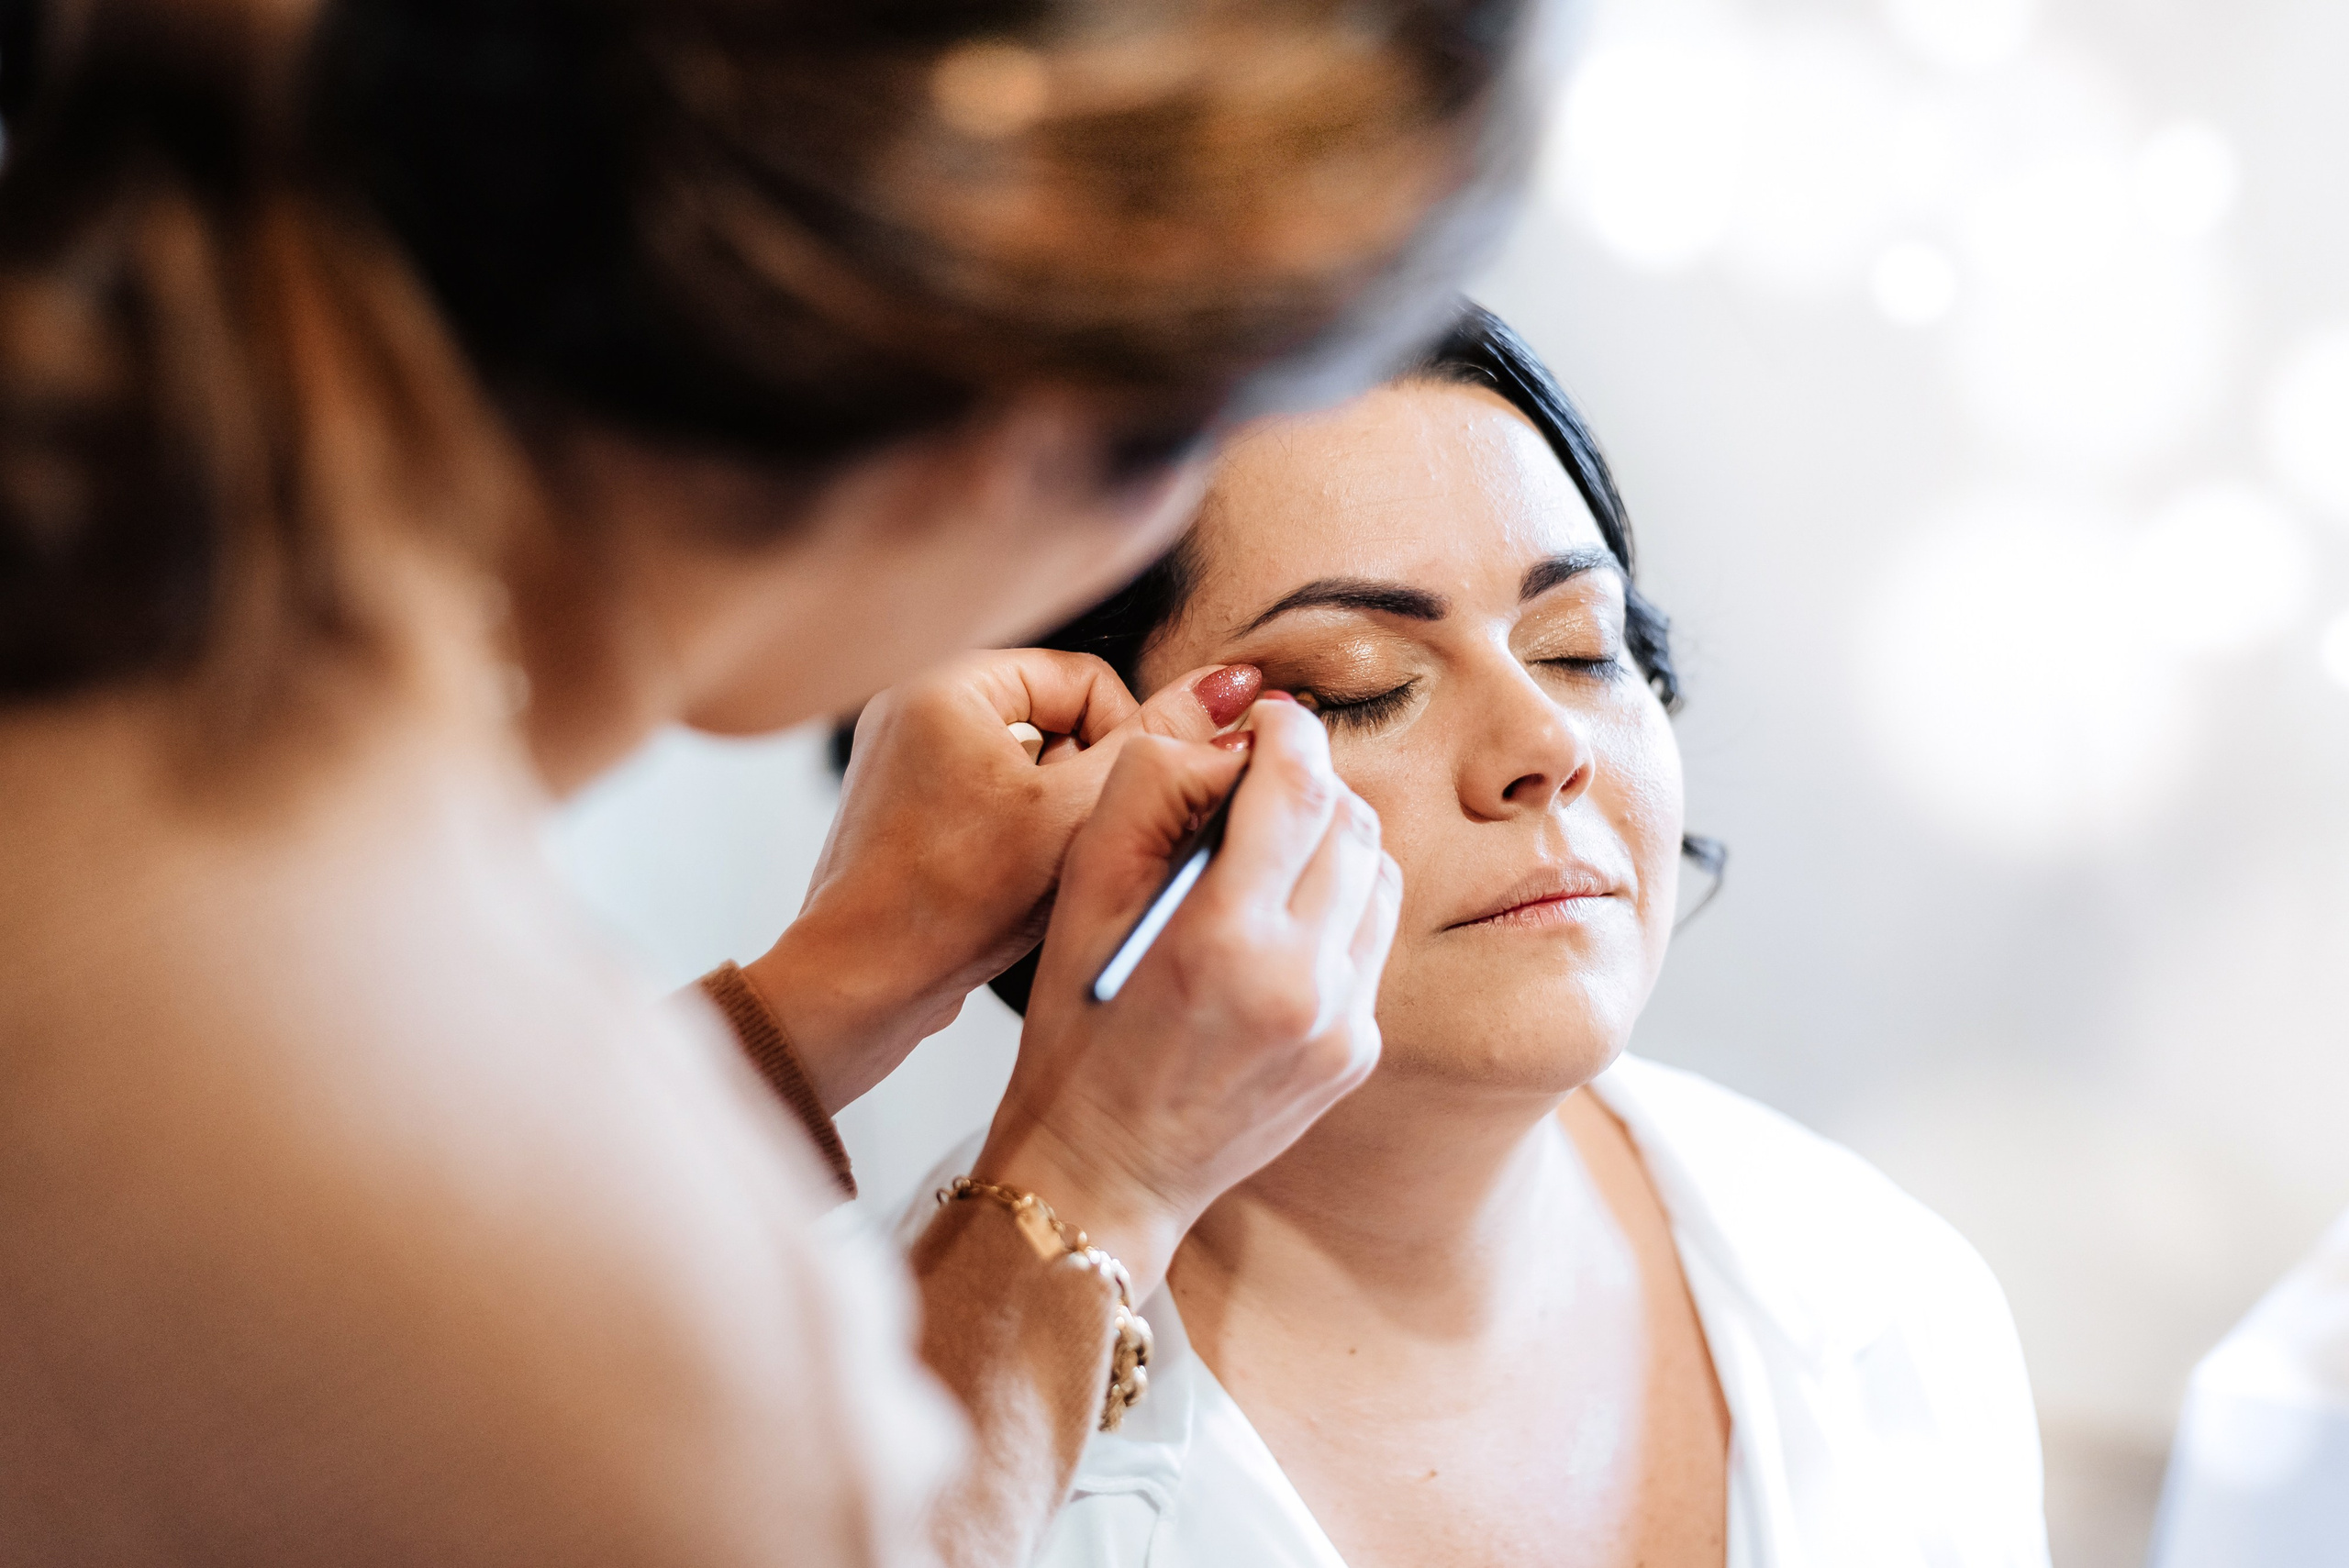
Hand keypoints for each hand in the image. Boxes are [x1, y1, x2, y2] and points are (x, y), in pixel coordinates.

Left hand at [745, 650, 1264, 1112]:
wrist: (858, 987)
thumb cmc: (952, 904)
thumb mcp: (1076, 814)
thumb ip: (1160, 743)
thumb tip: (1232, 685)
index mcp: (947, 682)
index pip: (1088, 678)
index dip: (1126, 745)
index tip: (1120, 808)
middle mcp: (915, 703)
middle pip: (1059, 720)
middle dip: (1085, 784)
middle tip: (1076, 844)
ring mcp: (905, 758)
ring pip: (1030, 767)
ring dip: (1056, 816)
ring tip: (1038, 872)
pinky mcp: (904, 809)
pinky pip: (991, 800)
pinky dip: (1018, 839)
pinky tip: (1010, 887)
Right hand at [971, 696, 1403, 1298]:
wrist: (1107, 1167)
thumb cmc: (1080, 1027)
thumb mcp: (1083, 891)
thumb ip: (1153, 790)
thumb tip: (1231, 743)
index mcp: (1224, 936)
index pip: (1299, 787)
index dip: (1289, 734)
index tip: (1268, 724)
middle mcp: (1300, 981)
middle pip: (1353, 823)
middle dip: (1313, 784)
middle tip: (1265, 785)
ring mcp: (1340, 1021)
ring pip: (1379, 875)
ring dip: (1336, 844)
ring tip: (1274, 856)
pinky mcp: (1356, 1050)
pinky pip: (1372, 942)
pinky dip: (1337, 912)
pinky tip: (1280, 929)